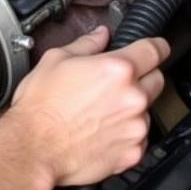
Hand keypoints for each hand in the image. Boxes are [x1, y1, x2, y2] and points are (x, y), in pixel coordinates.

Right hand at [7, 27, 169, 189]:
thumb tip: (100, 36)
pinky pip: (140, 138)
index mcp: (117, 70)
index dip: (157, 46)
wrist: (33, 148)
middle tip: (115, 84)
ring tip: (102, 112)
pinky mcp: (132, 153)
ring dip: (133, 108)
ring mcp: (135, 127)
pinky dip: (127, 134)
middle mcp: (132, 98)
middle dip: (142, 78)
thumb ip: (86, 44)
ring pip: (147, 111)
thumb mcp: (56, 60)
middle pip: (156, 80)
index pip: (155, 50)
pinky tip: (103, 132)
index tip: (156, 48)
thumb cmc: (41, 108)